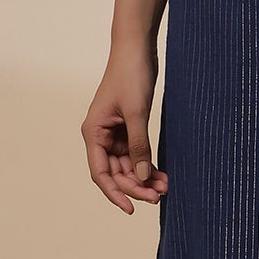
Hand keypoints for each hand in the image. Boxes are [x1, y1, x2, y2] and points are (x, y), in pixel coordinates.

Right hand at [82, 36, 168, 213]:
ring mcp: (114, 133)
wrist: (137, 48)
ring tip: (165, 187)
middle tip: (159, 196)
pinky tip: (162, 174)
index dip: (115, 193)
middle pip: (116, 172)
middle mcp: (100, 136)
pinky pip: (135, 154)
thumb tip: (140, 177)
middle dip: (136, 186)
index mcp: (93, 133)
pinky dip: (147, 164)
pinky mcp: (128, 128)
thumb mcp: (137, 113)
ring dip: (144, 177)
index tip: (132, 210)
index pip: (100, 173)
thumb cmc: (131, 75)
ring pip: (127, 165)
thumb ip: (138, 146)